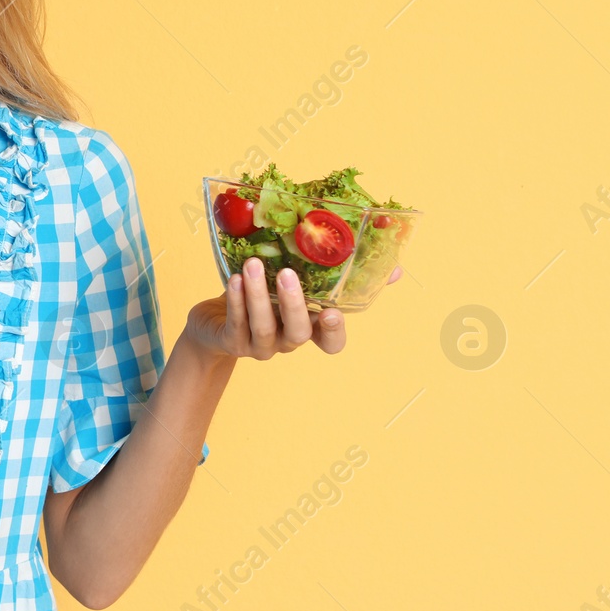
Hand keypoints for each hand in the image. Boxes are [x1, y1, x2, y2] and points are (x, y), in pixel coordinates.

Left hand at [183, 258, 403, 360]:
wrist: (214, 322)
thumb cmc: (263, 295)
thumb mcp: (298, 280)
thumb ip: (335, 271)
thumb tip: (395, 267)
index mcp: (308, 328)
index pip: (331, 343)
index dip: (334, 333)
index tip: (333, 313)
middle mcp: (287, 340)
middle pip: (299, 333)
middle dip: (294, 304)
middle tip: (287, 273)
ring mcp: (260, 345)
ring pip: (264, 326)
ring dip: (258, 295)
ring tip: (252, 265)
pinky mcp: (233, 342)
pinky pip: (237, 324)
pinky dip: (236, 300)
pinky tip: (234, 279)